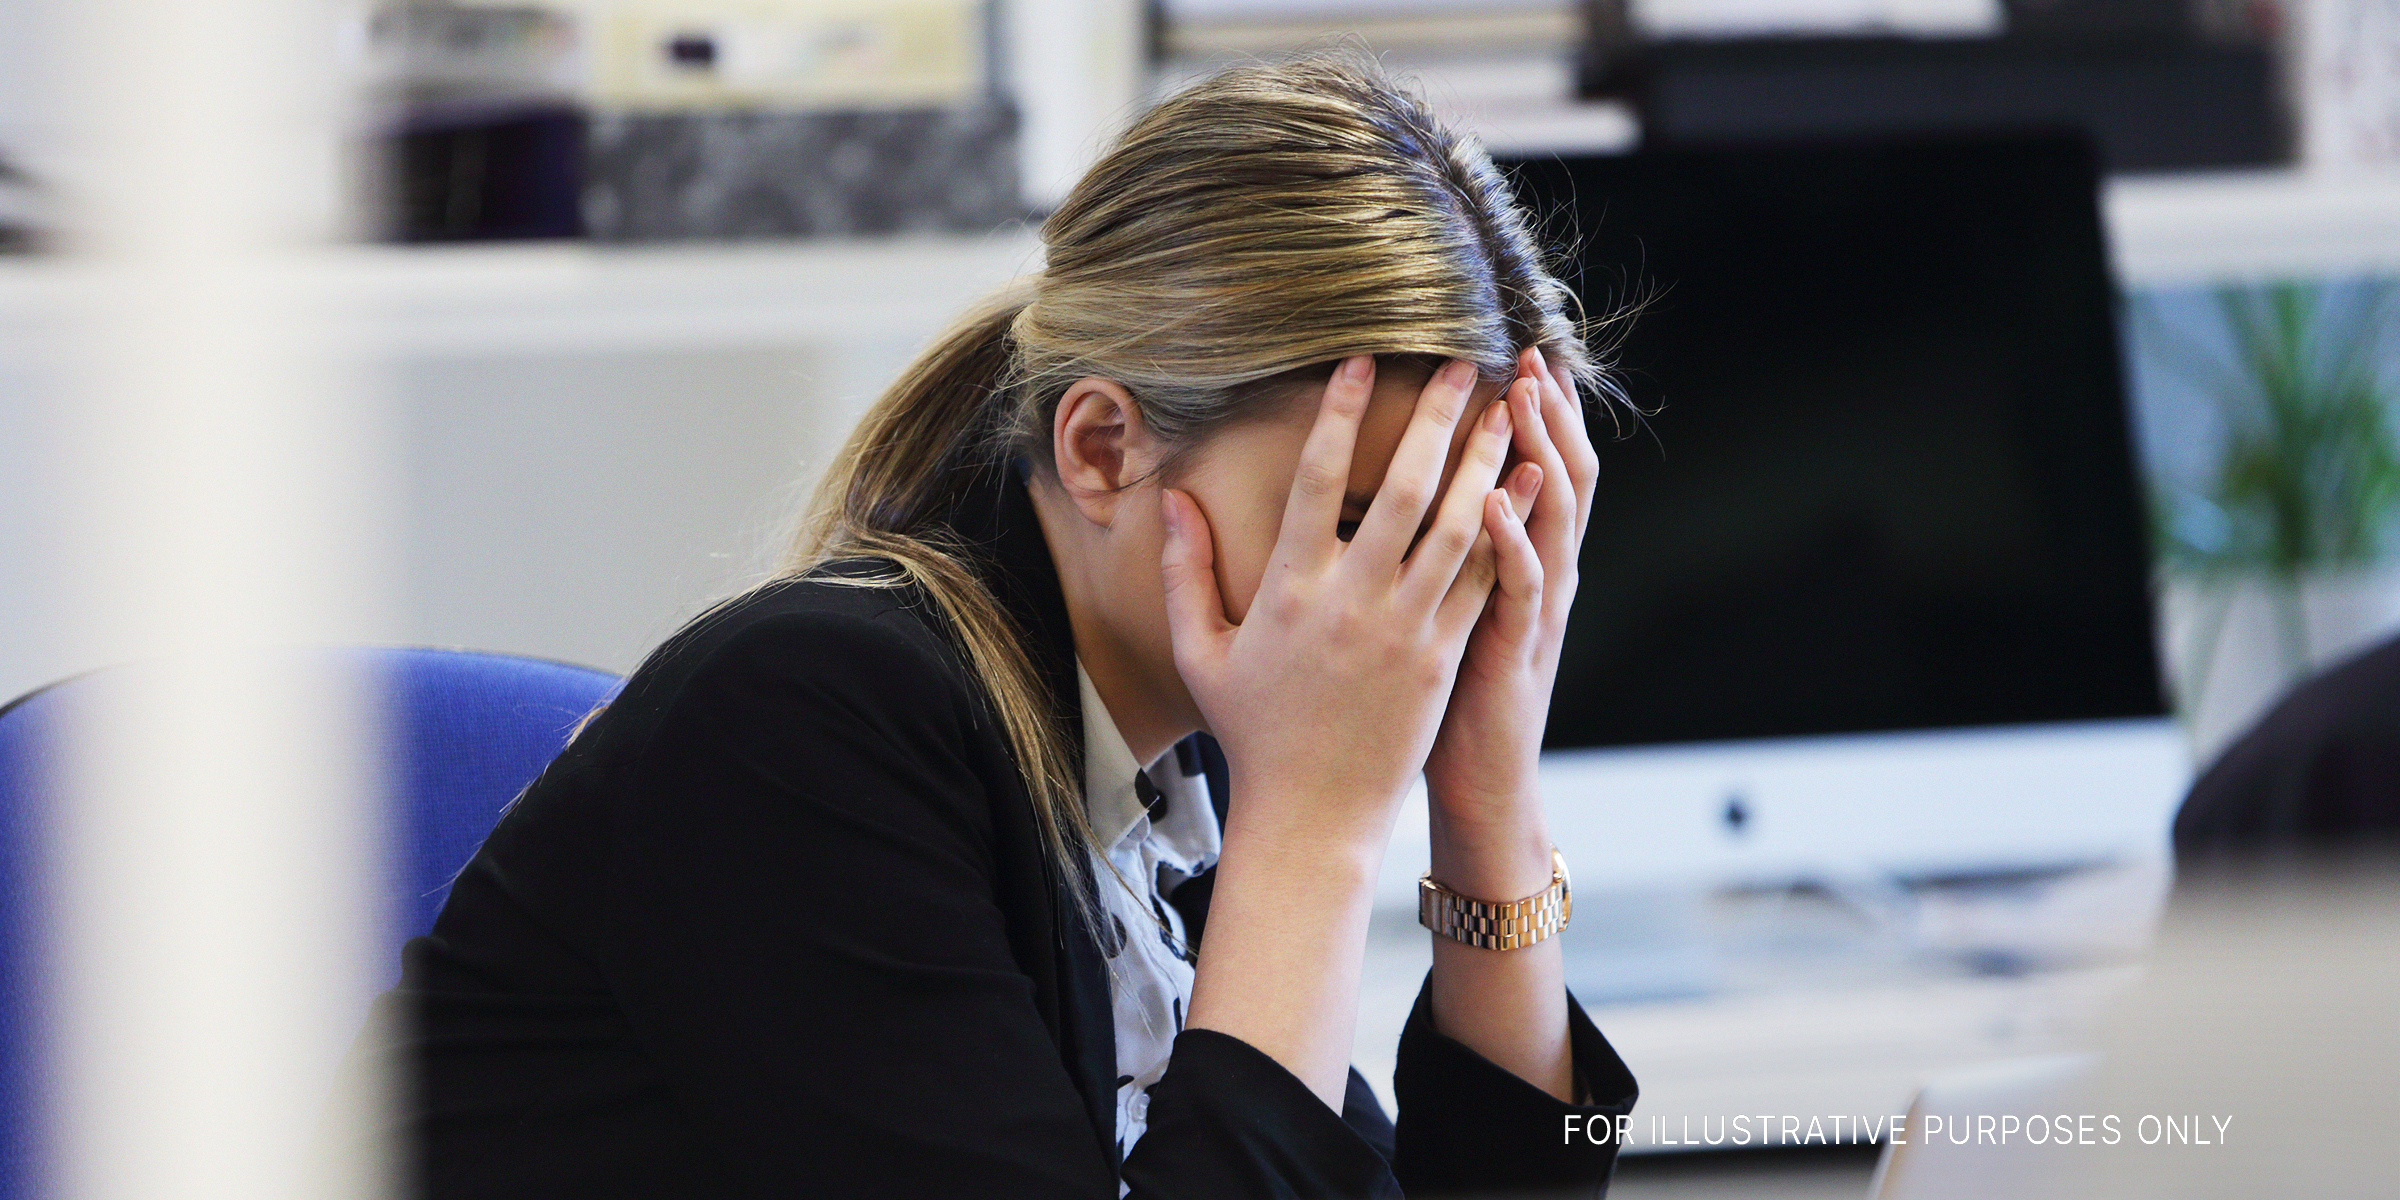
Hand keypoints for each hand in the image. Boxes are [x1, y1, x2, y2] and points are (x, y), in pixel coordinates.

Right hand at [1158, 355, 1516, 846]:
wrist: (1311, 813)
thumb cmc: (1252, 731)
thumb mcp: (1201, 652)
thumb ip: (1185, 571)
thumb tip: (1174, 500)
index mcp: (1289, 590)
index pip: (1318, 482)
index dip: (1340, 416)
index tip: (1361, 361)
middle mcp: (1351, 602)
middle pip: (1404, 489)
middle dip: (1436, 418)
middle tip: (1463, 362)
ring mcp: (1404, 631)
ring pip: (1457, 527)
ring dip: (1485, 460)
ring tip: (1507, 407)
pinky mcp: (1442, 659)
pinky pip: (1483, 579)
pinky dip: (1510, 526)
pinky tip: (1528, 482)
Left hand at [1421, 346, 1599, 840]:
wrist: (1478, 784)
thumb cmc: (1444, 695)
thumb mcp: (1445, 607)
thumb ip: (1436, 547)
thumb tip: (1391, 488)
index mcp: (1516, 559)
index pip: (1534, 466)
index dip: (1532, 411)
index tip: (1511, 349)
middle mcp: (1538, 573)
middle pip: (1558, 473)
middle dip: (1547, 411)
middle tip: (1530, 349)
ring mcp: (1532, 610)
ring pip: (1552, 516)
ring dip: (1539, 453)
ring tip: (1522, 396)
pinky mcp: (1513, 648)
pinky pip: (1522, 587)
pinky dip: (1513, 539)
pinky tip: (1495, 499)